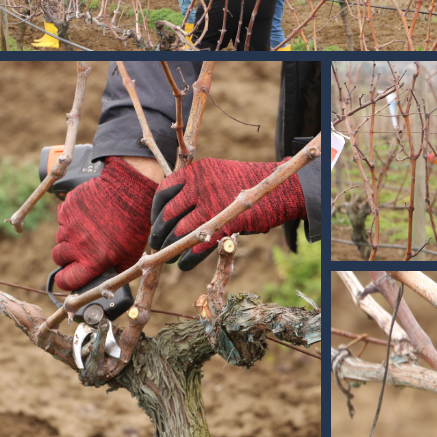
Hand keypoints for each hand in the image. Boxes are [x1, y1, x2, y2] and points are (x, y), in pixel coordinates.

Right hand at [51, 156, 158, 290]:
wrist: (130, 192)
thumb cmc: (134, 225)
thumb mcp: (131, 254)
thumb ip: (115, 270)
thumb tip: (104, 280)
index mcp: (92, 261)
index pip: (66, 280)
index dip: (66, 280)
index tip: (68, 277)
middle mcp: (76, 246)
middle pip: (58, 258)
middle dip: (67, 256)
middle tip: (81, 248)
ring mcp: (68, 226)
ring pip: (59, 238)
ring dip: (70, 236)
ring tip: (89, 228)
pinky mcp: (66, 209)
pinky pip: (62, 219)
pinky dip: (70, 219)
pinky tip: (88, 215)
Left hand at [149, 158, 305, 270]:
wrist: (280, 189)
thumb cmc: (247, 184)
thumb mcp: (217, 175)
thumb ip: (195, 188)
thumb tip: (170, 213)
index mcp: (196, 172)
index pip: (164, 192)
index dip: (156, 212)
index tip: (157, 223)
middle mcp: (200, 187)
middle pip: (168, 215)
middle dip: (160, 234)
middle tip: (158, 245)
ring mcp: (213, 206)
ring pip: (180, 233)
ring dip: (170, 249)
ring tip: (168, 258)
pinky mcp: (225, 225)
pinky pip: (198, 246)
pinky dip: (188, 258)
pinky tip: (184, 264)